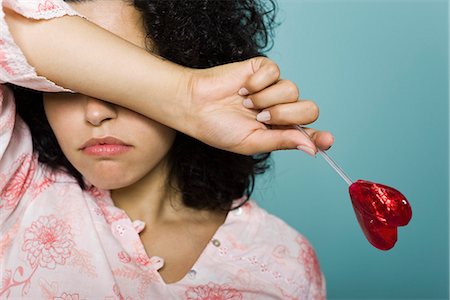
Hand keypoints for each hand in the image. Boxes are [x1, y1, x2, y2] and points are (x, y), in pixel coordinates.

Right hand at [187, 57, 333, 154]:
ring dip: (266, 99)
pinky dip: (258, 82)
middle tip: (261, 117)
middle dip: (285, 115)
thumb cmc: (219, 128)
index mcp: (279, 130)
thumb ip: (282, 141)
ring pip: (292, 90)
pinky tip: (243, 88)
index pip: (308, 133)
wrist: (195, 106)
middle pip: (308, 110)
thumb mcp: (252, 142)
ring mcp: (273, 88)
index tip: (327, 140)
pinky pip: (275, 72)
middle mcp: (281, 109)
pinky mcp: (263, 69)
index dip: (321, 137)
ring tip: (245, 102)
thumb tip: (311, 148)